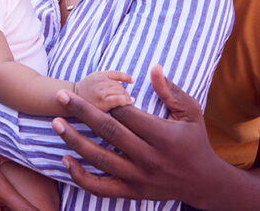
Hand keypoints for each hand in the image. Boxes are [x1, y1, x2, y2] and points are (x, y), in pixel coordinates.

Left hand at [51, 64, 219, 204]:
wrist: (203, 182)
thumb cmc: (195, 141)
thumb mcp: (190, 112)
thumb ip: (170, 90)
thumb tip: (153, 67)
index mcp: (163, 136)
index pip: (127, 115)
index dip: (108, 100)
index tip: (90, 87)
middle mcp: (149, 157)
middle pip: (109, 132)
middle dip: (82, 113)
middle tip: (61, 97)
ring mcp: (138, 177)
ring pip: (100, 159)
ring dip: (75, 141)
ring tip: (56, 123)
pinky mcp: (132, 192)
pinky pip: (101, 187)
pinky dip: (80, 176)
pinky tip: (66, 160)